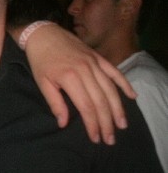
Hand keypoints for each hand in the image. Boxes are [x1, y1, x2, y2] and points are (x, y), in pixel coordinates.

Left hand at [25, 23, 134, 144]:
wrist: (43, 33)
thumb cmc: (40, 60)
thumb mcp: (42, 82)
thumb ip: (55, 103)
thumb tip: (64, 123)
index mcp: (70, 78)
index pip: (86, 106)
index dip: (93, 124)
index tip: (96, 138)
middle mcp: (86, 70)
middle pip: (101, 101)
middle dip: (107, 122)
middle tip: (110, 139)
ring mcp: (94, 63)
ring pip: (110, 89)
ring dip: (118, 108)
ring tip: (121, 124)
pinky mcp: (97, 57)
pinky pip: (114, 72)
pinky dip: (124, 84)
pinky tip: (132, 96)